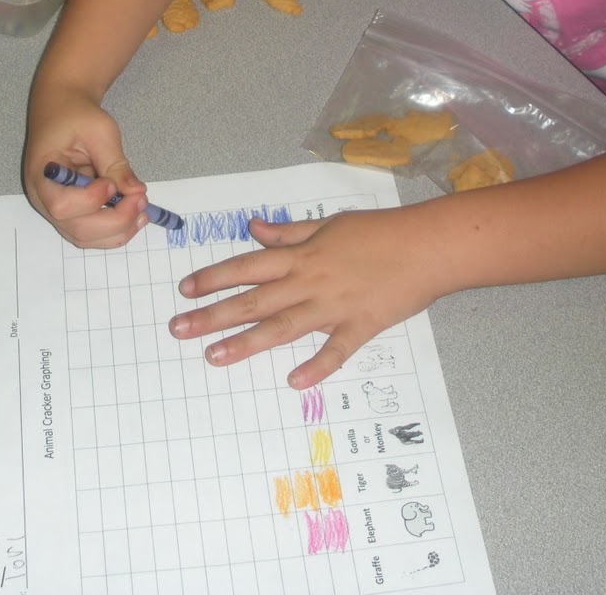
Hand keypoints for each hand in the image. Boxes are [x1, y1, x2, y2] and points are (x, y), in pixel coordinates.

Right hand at [22, 90, 151, 247]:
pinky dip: (114, 230)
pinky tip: (134, 215)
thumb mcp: (99, 130)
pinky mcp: (71, 211)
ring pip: (84, 237)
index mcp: (42, 174)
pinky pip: (90, 232)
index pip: (62, 205)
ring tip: (142, 211)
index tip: (112, 184)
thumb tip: (135, 191)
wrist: (62, 110)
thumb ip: (115, 162)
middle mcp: (44, 198)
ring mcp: (55, 208)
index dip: (91, 201)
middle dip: (114, 221)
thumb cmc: (75, 115)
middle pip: (76, 229)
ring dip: (118, 231)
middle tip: (140, 200)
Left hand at [167, 206, 446, 387]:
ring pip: (282, 326)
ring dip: (246, 342)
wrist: (426, 245)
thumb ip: (288, 232)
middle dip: (213, 314)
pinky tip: (294, 382)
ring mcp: (334, 306)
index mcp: (302, 255)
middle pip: (254, 300)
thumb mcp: (328, 223)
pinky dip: (316, 366)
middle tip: (179, 329)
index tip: (185, 290)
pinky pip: (335, 351)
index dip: (213, 277)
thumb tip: (254, 228)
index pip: (247, 266)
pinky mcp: (360, 327)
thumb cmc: (379, 231)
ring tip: (214, 356)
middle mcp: (310, 281)